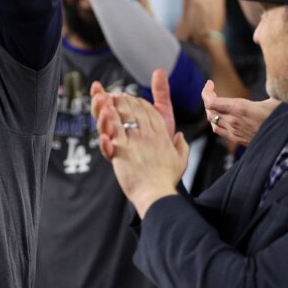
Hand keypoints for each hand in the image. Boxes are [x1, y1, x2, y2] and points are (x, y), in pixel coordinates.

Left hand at [93, 79, 187, 216]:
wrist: (156, 193)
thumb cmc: (166, 180)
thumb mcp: (181, 161)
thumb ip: (182, 146)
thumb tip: (180, 136)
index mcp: (162, 135)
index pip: (151, 112)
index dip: (141, 102)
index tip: (134, 98)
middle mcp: (149, 135)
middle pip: (136, 110)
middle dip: (126, 100)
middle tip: (118, 95)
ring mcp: (135, 141)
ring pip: (123, 116)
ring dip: (115, 105)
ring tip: (108, 98)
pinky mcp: (121, 149)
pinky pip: (114, 129)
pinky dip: (109, 119)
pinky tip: (104, 112)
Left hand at [202, 80, 279, 148]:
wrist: (281, 142)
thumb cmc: (280, 120)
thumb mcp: (274, 101)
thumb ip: (270, 90)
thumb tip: (273, 82)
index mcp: (239, 108)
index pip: (211, 102)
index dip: (206, 92)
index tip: (210, 83)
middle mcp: (233, 120)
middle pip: (209, 110)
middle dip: (208, 98)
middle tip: (213, 91)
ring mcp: (232, 131)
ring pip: (212, 120)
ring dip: (211, 110)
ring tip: (215, 103)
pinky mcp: (235, 139)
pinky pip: (217, 130)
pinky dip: (215, 122)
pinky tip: (220, 117)